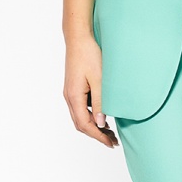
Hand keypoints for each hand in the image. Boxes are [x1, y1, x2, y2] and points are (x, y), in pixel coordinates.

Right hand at [64, 31, 118, 146]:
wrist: (79, 38)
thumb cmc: (89, 55)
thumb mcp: (99, 80)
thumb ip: (100, 102)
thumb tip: (100, 123)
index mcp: (74, 96)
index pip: (85, 124)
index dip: (98, 136)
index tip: (111, 143)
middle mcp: (69, 96)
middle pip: (80, 124)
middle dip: (96, 134)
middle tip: (112, 141)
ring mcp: (70, 92)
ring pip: (80, 117)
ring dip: (94, 126)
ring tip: (110, 132)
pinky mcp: (74, 88)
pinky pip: (80, 108)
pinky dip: (91, 116)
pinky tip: (102, 116)